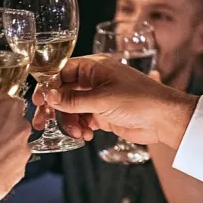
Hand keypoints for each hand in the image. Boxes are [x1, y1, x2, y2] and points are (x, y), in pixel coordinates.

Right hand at [0, 97, 31, 202]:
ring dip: (5, 147)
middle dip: (2, 127)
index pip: (8, 101)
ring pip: (15, 143)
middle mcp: (20, 125)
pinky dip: (5, 164)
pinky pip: (14, 161)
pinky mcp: (22, 168)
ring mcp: (24, 148)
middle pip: (15, 122)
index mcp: (5, 108)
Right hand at [31, 55, 197, 147]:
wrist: (164, 119)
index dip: (48, 86)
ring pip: (72, 108)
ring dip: (69, 121)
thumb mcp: (101, 99)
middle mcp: (95, 80)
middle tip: (43, 122)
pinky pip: (83, 119)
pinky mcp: (104, 114)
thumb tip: (48, 96)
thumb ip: (73, 100)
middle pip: (64, 91)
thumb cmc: (139, 100)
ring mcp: (99, 97)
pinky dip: (80, 127)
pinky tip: (85, 135)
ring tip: (77, 132)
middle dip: (55, 107)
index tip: (38, 101)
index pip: (62, 71)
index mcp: (95, 67)